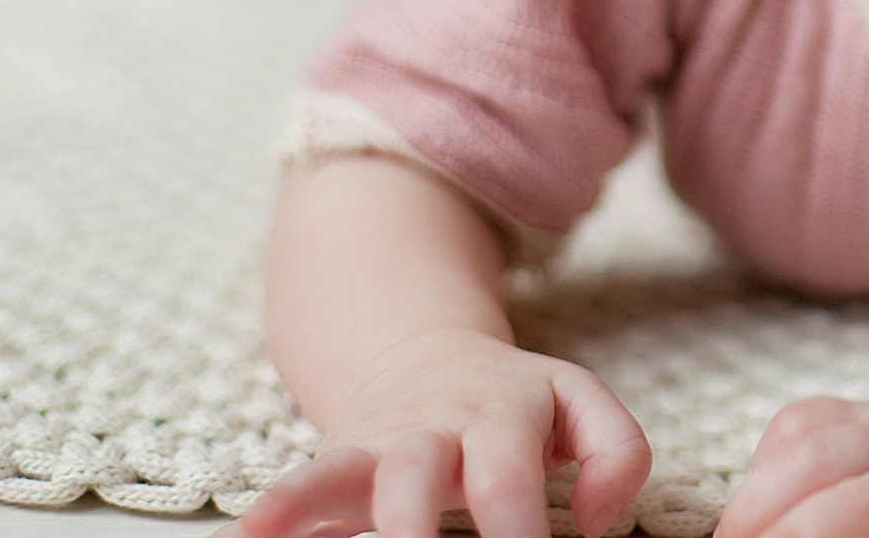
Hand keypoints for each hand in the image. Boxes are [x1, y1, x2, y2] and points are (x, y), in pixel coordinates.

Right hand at [213, 326, 651, 537]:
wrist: (422, 350)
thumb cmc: (514, 401)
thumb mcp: (578, 403)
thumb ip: (617, 452)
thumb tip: (595, 522)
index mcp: (504, 412)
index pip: (509, 480)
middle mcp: (435, 424)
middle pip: (419, 471)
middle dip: (417, 534)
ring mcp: (378, 441)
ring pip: (349, 470)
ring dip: (321, 506)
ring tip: (283, 537)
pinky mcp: (337, 461)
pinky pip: (302, 481)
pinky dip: (278, 509)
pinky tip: (251, 537)